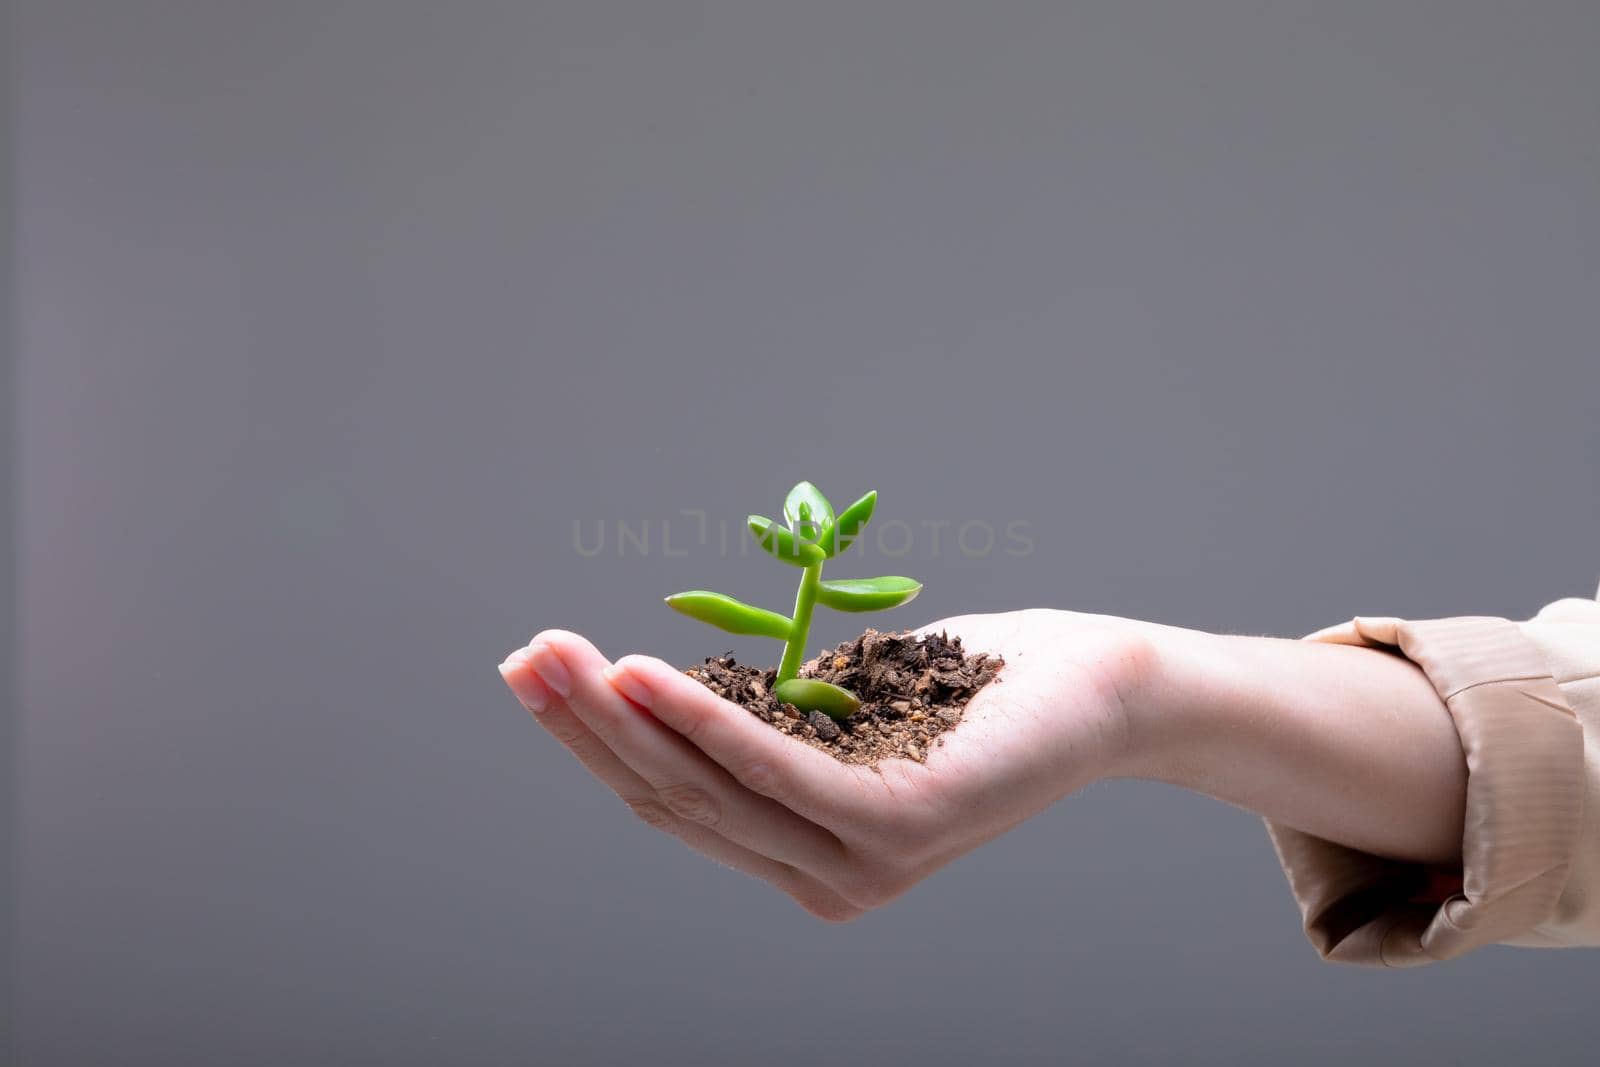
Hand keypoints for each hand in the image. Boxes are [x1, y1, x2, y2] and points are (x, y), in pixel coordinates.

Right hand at [498, 609, 1156, 920]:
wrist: (1099, 691)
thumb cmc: (968, 689)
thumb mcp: (836, 708)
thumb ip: (756, 721)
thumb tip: (652, 690)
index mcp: (802, 855)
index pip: (672, 802)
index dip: (594, 739)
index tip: (535, 672)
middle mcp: (824, 877)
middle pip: (674, 799)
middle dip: (587, 726)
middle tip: (523, 659)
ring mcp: (864, 863)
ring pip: (712, 788)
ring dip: (626, 716)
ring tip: (563, 656)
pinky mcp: (902, 826)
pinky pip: (780, 771)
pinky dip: (706, 722)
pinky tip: (647, 675)